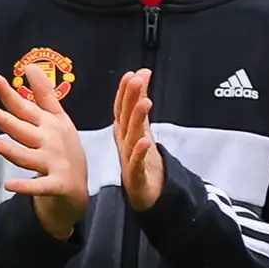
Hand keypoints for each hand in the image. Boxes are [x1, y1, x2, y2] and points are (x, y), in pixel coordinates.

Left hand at [0, 70, 90, 240]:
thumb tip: (31, 66)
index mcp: (49, 124)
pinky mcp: (57, 184)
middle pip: (23, 129)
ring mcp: (54, 163)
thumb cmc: (64, 149)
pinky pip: (40, 186)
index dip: (9, 94)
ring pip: (27, 156)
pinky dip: (26, 186)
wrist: (79, 188)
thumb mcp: (58, 119)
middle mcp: (51, 141)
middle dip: (5, 120)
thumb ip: (44, 94)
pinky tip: (10, 185)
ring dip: (8, 150)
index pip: (25, 107)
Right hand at [112, 68, 162, 210]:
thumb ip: (140, 100)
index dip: (126, 92)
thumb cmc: (140, 159)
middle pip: (126, 118)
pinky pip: (137, 162)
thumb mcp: (142, 127)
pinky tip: (146, 141)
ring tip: (144, 103)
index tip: (132, 75)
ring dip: (137, 120)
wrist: (143, 194)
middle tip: (136, 80)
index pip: (122, 109)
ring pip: (132, 137)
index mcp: (125, 132)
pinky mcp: (136, 176)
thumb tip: (141, 73)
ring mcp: (129, 159)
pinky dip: (140, 151)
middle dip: (130, 99)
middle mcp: (125, 143)